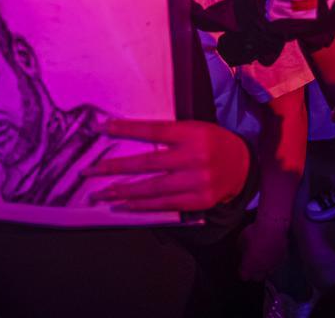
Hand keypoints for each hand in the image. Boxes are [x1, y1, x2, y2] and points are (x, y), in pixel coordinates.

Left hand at [86, 119, 250, 211]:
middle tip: (90, 171)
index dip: (126, 129)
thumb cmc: (212, 143)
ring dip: (123, 190)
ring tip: (101, 192)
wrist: (243, 166)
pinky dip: (142, 205)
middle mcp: (195, 157)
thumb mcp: (194, 129)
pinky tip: (124, 203)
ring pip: (153, 187)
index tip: (102, 129)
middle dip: (115, 167)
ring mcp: (198, 181)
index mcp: (193, 133)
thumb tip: (130, 137)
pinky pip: (165, 204)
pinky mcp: (200, 201)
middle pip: (148, 162)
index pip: (154, 130)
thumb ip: (169, 134)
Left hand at [238, 217, 289, 280]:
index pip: (244, 276)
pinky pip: (276, 263)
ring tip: (262, 258)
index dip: (242, 271)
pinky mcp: (282, 259)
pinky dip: (273, 260)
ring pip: (268, 271)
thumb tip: (243, 252)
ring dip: (264, 267)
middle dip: (254, 272)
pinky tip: (271, 252)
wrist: (273, 227)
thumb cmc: (254, 233)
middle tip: (252, 264)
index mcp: (250, 266)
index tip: (242, 265)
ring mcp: (273, 265)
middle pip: (257, 278)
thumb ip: (242, 249)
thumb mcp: (242, 239)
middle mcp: (262, 269)